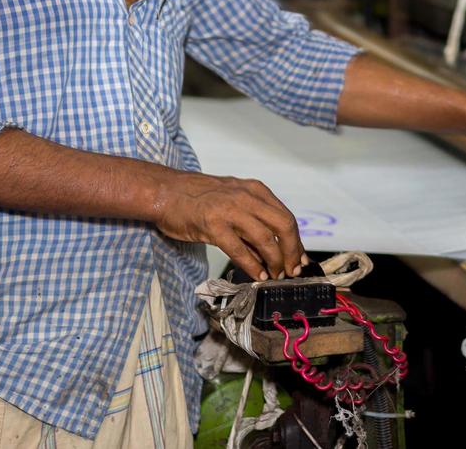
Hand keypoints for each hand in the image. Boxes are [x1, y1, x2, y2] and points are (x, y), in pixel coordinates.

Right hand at [150, 171, 306, 280]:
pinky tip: (257, 275)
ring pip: (265, 238)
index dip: (296, 242)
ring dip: (275, 262)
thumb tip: (273, 252)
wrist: (165, 192)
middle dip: (292, 252)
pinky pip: (240, 249)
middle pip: (283, 226)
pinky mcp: (213, 225)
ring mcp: (230, 210)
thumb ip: (253, 221)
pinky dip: (253, 265)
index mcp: (255, 190)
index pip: (286, 217)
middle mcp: (247, 197)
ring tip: (275, 276)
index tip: (300, 260)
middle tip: (291, 271)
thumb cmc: (198, 198)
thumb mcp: (233, 201)